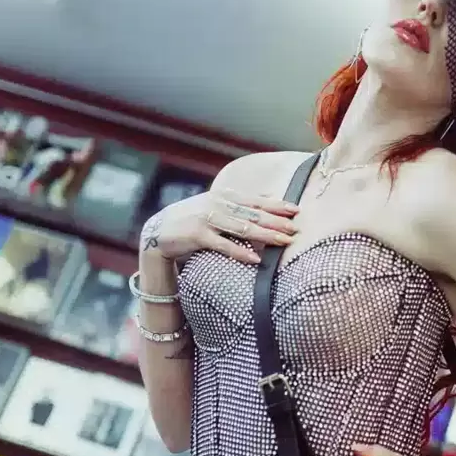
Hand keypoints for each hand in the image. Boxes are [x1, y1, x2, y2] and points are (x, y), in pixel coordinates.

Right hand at [139, 189, 299, 264]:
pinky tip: (256, 260)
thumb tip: (268, 199)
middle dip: (276, 221)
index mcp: (224, 195)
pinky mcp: (198, 235)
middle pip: (253, 214)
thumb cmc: (193, 219)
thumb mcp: (216, 206)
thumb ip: (239, 204)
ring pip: (242, 228)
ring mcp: (207, 219)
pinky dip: (241, 252)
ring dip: (265, 235)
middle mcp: (217, 204)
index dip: (276, 205)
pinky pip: (224, 245)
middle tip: (296, 228)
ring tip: (283, 241)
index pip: (256, 200)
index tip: (296, 210)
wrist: (159, 230)